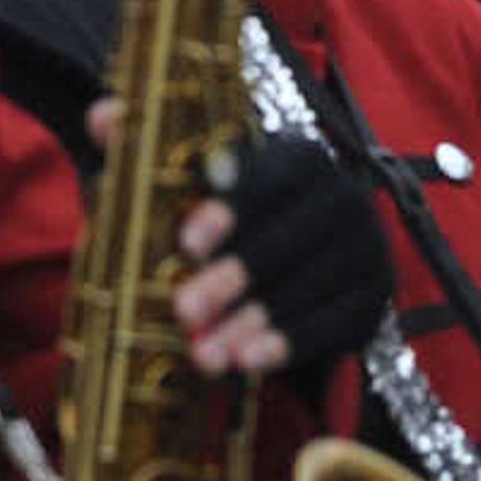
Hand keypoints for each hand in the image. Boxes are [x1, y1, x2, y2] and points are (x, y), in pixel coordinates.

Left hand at [141, 125, 387, 376]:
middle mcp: (343, 194)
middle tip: (184, 310)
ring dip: (254, 322)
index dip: (231, 207)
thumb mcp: (188, 183)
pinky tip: (251, 363)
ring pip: (309, 286)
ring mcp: (366, 246)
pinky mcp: (374, 296)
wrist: (303, 259)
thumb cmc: (232, 220)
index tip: (188, 242)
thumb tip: (105, 117)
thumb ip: (148, 150)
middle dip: (234, 277)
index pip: (270, 175)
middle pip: (289, 237)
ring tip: (205, 356)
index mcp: (299, 157)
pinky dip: (292, 344)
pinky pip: (337, 323)